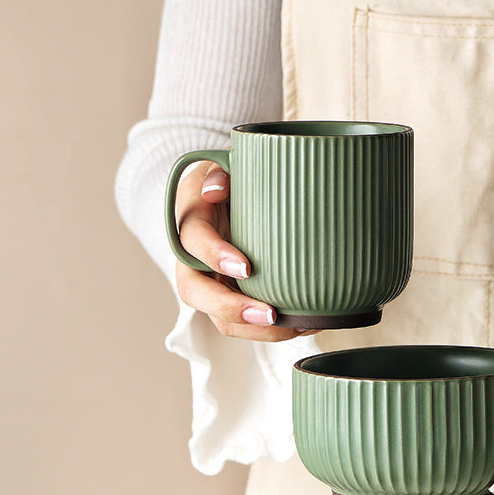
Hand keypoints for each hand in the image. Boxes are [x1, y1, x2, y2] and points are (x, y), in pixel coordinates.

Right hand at [173, 161, 309, 340]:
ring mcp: (210, 283)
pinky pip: (244, 321)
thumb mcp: (224, 165)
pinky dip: (272, 328)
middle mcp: (192, 260)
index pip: (194, 242)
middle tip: (268, 313)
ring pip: (221, 318)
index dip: (216, 257)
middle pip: (197, 293)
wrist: (230, 198)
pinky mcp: (231, 298)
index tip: (246, 267)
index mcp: (190, 222)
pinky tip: (304, 325)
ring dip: (256, 329)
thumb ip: (221, 172)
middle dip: (231, 308)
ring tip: (296, 326)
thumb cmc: (232, 179)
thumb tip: (217, 187)